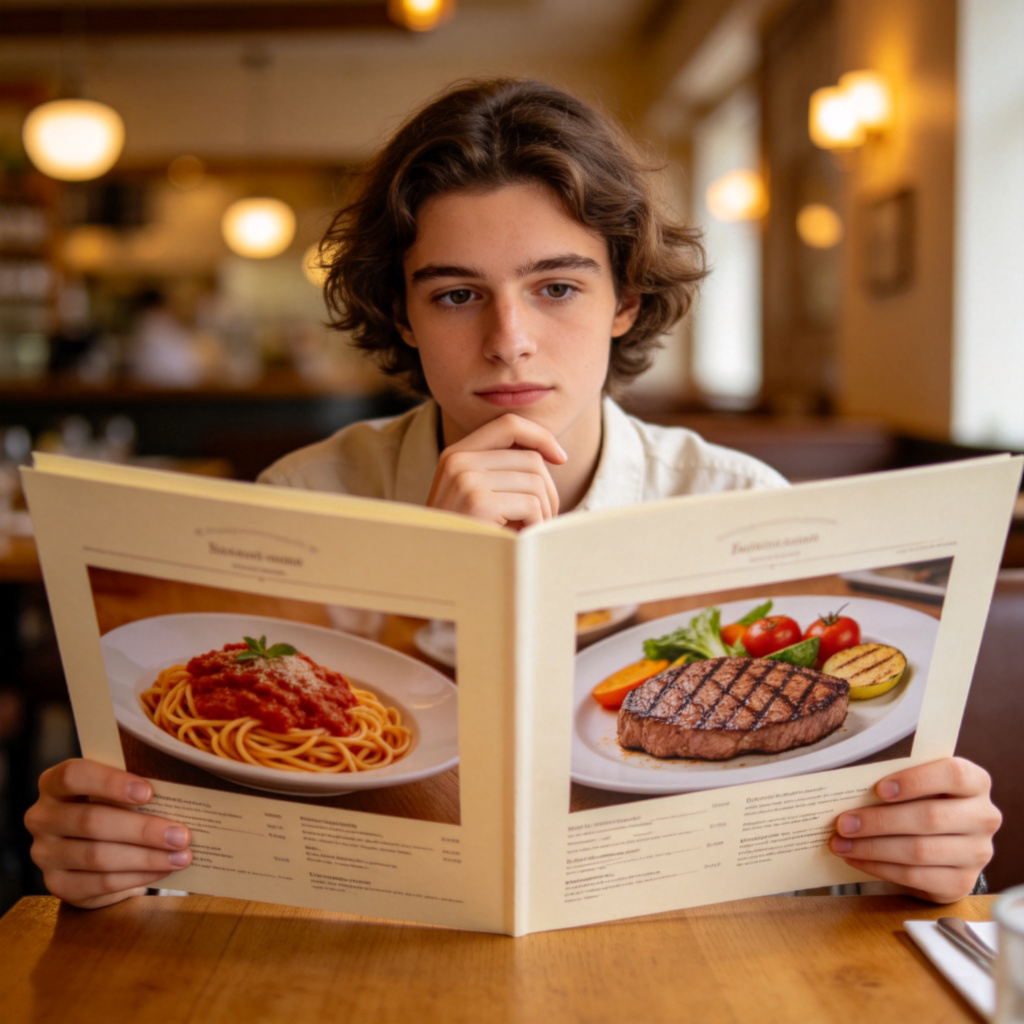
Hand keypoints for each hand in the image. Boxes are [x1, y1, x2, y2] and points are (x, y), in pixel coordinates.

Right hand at [24, 758, 191, 908]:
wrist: (93, 846)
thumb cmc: (114, 804)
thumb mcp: (120, 787)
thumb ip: (138, 784)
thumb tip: (185, 787)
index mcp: (54, 783)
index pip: (74, 776)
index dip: (110, 783)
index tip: (149, 792)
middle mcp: (42, 817)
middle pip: (91, 821)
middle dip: (142, 829)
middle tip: (181, 835)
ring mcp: (45, 854)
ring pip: (97, 856)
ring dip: (146, 857)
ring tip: (181, 856)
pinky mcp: (57, 884)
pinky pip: (100, 883)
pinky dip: (137, 877)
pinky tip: (163, 870)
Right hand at [427, 414, 566, 528]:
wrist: (432, 575)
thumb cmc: (465, 539)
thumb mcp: (477, 497)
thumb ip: (502, 472)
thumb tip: (553, 453)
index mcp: (456, 454)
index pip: (509, 424)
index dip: (541, 436)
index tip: (560, 459)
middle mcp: (458, 460)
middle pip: (531, 458)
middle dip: (548, 491)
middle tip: (542, 520)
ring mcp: (465, 479)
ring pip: (536, 482)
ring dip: (544, 512)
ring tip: (529, 533)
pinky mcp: (478, 503)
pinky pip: (532, 504)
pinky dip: (536, 526)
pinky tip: (520, 541)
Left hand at [829, 756, 1000, 902]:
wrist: (945, 841)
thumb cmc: (922, 800)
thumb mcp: (916, 783)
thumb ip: (896, 779)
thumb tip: (848, 785)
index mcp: (975, 782)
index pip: (953, 775)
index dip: (915, 781)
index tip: (878, 789)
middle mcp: (983, 817)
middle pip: (930, 817)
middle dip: (879, 821)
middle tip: (843, 823)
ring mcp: (977, 853)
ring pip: (920, 851)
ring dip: (873, 848)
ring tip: (841, 843)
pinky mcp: (962, 882)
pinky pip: (916, 876)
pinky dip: (879, 867)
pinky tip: (855, 859)